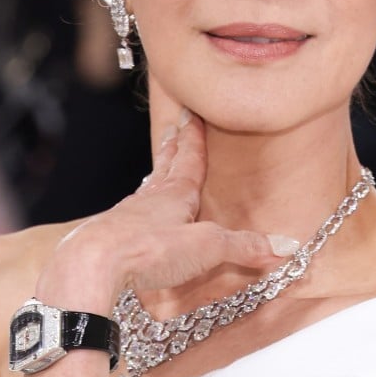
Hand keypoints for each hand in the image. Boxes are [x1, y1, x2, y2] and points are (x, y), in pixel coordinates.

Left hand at [17, 111, 291, 376]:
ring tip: (160, 168)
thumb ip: (245, 246)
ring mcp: (127, 218)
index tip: (193, 112)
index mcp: (174, 193)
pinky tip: (136, 218)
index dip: (194, 135)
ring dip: (156, 175)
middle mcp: (150, 199)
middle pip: (165, 165)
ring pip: (147, 189)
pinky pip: (131, 216)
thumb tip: (284, 245)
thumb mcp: (207, 246)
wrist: (91, 265)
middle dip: (174, 145)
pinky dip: (139, 210)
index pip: (189, 157)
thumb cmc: (148, 248)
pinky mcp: (112, 240)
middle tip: (175, 125)